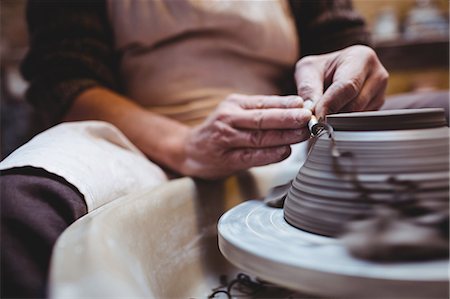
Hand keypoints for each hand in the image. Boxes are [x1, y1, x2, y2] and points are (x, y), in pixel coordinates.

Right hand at [181, 94, 311, 178]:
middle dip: (287, 118)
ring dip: (283, 136)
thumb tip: (296, 105)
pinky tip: (285, 151)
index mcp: (233, 104)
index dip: (285, 104)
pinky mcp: (226, 159)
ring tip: (302, 134)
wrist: (189, 150)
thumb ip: (262, 110)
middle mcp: (228, 119)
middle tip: (307, 118)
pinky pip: (251, 157)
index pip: (263, 103)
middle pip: (261, 119)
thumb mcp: (236, 112)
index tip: (305, 105)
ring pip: (258, 137)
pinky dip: (269, 155)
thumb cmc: (220, 130)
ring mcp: (225, 140)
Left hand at [295, 45, 388, 117]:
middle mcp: (377, 75)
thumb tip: (310, 111)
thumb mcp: (307, 70)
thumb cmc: (319, 69)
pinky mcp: (377, 109)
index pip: (348, 86)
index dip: (330, 104)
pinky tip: (335, 113)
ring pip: (357, 116)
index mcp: (362, 58)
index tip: (316, 117)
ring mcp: (380, 93)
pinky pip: (360, 122)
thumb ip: (308, 89)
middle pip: (355, 105)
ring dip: (337, 120)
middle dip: (332, 114)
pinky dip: (344, 123)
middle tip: (315, 119)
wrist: (330, 72)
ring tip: (324, 111)